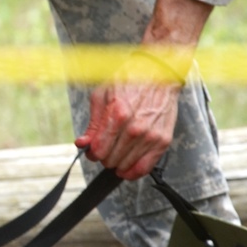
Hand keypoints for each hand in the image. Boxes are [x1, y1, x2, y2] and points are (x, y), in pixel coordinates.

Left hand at [75, 54, 181, 179]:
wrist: (159, 74)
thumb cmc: (129, 81)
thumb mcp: (102, 96)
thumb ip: (93, 123)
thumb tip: (82, 143)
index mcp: (118, 115)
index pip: (99, 149)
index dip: (92, 152)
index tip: (91, 149)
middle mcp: (136, 128)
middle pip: (111, 159)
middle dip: (103, 156)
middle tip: (104, 148)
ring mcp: (151, 136)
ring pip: (126, 165)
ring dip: (117, 163)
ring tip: (116, 152)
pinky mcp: (163, 141)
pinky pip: (146, 167)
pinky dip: (134, 171)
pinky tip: (127, 168)